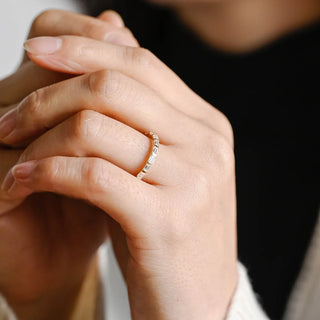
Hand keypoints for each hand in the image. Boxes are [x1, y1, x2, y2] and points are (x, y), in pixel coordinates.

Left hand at [1, 33, 236, 319]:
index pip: (140, 63)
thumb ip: (138, 121)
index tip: (35, 50)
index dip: (84, 48)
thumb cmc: (167, 232)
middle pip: (115, 85)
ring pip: (95, 127)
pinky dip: (46, 172)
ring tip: (12, 153)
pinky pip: (92, 175)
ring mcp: (193, 180)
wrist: (195, 304)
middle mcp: (206, 144)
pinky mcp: (167, 220)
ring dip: (39, 137)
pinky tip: (23, 182)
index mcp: (207, 126)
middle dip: (49, 93)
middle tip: (9, 114)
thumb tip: (98, 68)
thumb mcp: (159, 170)